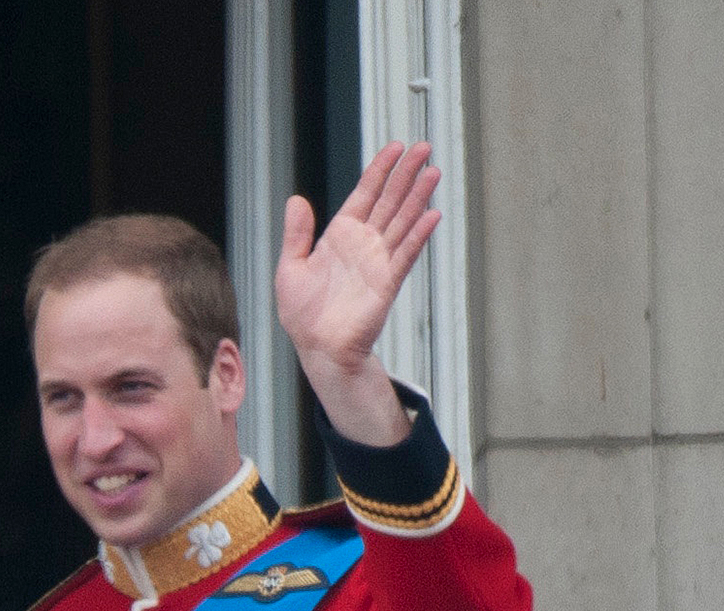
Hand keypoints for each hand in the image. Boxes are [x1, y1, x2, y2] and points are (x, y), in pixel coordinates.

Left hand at [275, 140, 440, 445]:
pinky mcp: (387, 282)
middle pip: (389, 201)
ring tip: (433, 172)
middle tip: (424, 148)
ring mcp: (378, 261)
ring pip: (402, 221)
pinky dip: (418, 234)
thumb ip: (296, 235)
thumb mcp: (290, 269)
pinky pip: (406, 253)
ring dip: (418, 197)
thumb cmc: (303, 316)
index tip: (395, 147)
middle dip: (406, 174)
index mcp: (339, 236)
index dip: (379, 170)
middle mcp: (362, 244)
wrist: (318, 349)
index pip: (364, 194)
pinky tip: (432, 215)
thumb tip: (296, 200)